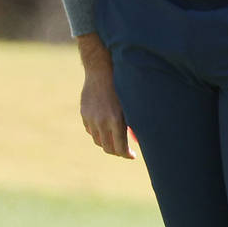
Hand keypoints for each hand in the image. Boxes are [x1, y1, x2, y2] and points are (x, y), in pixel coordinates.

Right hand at [77, 33, 134, 158]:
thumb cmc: (122, 85)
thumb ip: (133, 121)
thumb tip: (143, 137)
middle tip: (124, 150)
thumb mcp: (130, 104)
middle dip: (117, 152)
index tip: (132, 155)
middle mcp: (102, 122)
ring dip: (106, 143)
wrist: (101, 71)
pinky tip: (104, 127)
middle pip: (108, 148)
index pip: (120, 148)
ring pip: (97, 141)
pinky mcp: (84, 114)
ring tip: (114, 139)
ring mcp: (91, 119)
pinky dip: (97, 132)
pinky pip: (90, 130)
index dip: (126, 155)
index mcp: (116, 120)